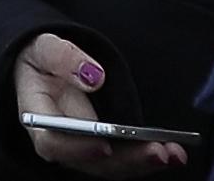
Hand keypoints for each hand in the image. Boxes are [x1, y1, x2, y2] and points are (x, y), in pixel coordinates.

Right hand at [15, 33, 184, 173]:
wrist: (46, 67)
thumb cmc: (42, 59)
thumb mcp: (44, 47)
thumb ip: (64, 57)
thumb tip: (93, 76)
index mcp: (39, 119)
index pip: (52, 143)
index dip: (78, 148)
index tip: (104, 145)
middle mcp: (62, 142)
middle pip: (91, 162)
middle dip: (126, 160)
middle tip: (158, 151)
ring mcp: (83, 148)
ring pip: (112, 166)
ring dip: (143, 163)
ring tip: (175, 154)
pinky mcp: (103, 147)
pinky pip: (124, 159)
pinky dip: (147, 157)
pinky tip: (173, 152)